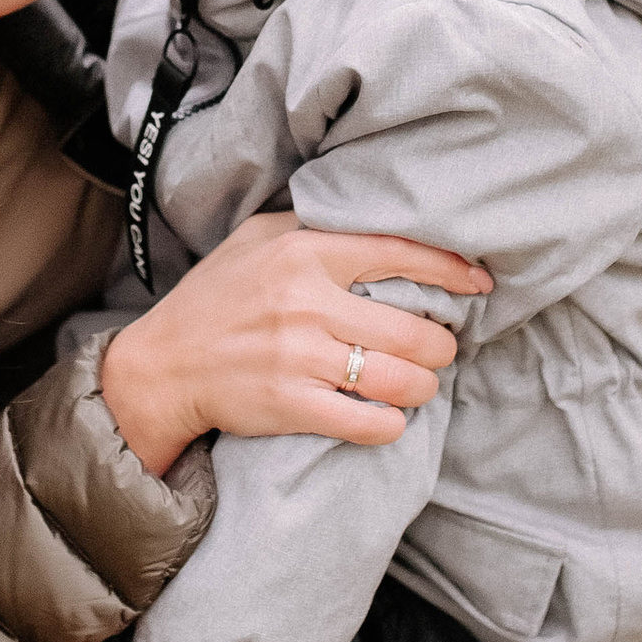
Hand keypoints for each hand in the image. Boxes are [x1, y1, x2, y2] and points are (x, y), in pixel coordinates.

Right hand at [97, 209, 486, 477]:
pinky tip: (389, 417)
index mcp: (302, 252)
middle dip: (442, 344)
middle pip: (411, 328)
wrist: (161, 367)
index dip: (451, 270)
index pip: (398, 253)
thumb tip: (371, 217)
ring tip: (420, 383)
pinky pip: (368, 421)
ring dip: (423, 386)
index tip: (480, 283)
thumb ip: (311, 225)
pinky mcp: (290, 404)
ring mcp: (298, 356)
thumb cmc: (213, 299)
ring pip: (399, 378)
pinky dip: (391, 424)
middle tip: (442, 348)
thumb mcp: (254, 240)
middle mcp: (305, 302)